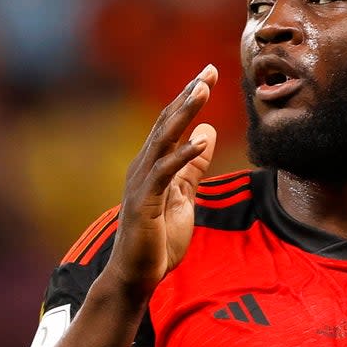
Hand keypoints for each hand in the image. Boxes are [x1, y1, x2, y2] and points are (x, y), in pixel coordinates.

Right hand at [108, 65, 218, 296]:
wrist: (136, 275)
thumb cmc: (157, 239)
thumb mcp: (184, 196)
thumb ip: (192, 167)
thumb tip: (207, 133)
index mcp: (152, 164)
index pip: (172, 123)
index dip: (190, 97)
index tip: (210, 74)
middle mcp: (143, 166)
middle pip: (167, 122)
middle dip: (189, 95)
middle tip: (209, 70)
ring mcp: (142, 183)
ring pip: (164, 139)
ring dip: (184, 114)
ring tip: (203, 91)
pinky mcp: (145, 203)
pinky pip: (164, 173)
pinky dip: (182, 156)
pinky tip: (200, 141)